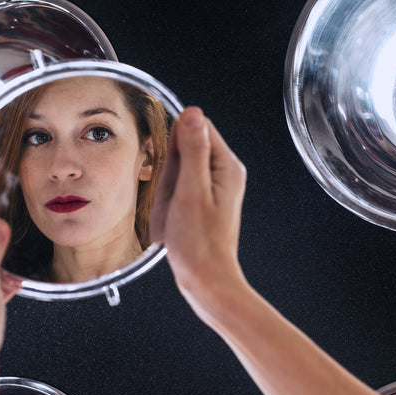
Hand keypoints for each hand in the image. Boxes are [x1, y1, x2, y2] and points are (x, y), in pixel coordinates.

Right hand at [150, 107, 246, 300]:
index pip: (198, 127)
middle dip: (170, 169)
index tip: (172, 168)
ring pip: (179, 169)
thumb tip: (192, 114)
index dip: (176, 143)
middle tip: (174, 196)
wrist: (205, 279)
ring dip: (168, 187)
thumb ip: (192, 150)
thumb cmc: (199, 243)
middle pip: (187, 148)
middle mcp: (224, 174)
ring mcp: (214, 188)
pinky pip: (178, 188)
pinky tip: (173, 217)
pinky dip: (169, 200)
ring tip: (174, 210)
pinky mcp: (203, 201)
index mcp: (227, 167)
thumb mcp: (190, 191)